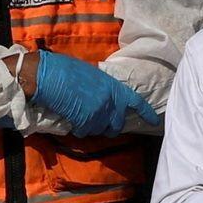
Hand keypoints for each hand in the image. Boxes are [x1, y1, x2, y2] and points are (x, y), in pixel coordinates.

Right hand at [26, 49, 159, 137]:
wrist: (49, 75)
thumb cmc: (66, 70)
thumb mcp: (93, 76)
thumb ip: (104, 90)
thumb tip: (105, 100)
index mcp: (114, 87)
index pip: (136, 102)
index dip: (146, 112)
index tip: (153, 121)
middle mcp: (111, 102)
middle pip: (116, 125)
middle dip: (108, 127)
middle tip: (95, 120)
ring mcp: (99, 113)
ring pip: (99, 130)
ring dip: (90, 126)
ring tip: (77, 113)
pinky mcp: (86, 122)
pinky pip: (84, 132)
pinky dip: (77, 128)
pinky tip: (70, 117)